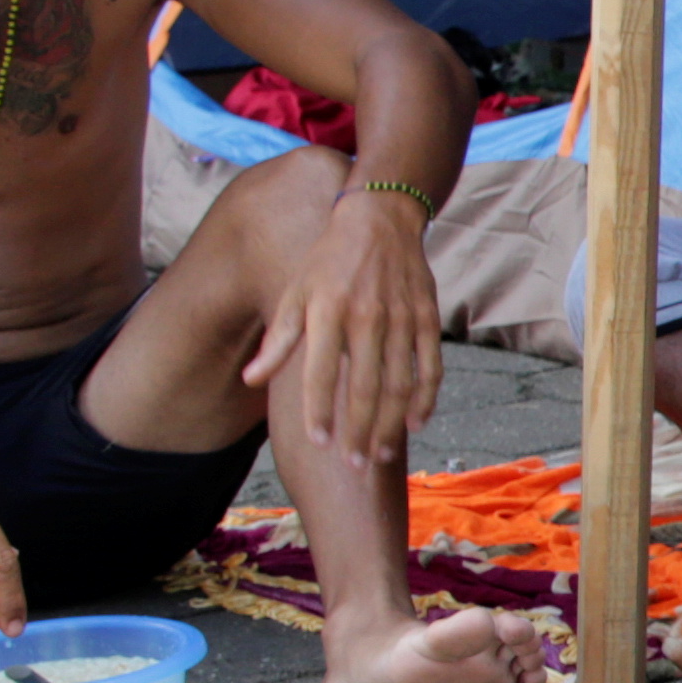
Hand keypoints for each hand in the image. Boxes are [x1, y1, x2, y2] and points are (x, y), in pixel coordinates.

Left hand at [247, 185, 439, 463]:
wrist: (380, 217)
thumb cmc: (329, 260)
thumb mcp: (295, 292)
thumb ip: (279, 340)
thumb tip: (252, 380)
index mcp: (328, 310)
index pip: (321, 372)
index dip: (319, 410)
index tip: (318, 443)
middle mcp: (365, 316)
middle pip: (363, 386)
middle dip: (357, 430)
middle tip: (352, 465)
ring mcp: (400, 317)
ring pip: (398, 383)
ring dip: (389, 424)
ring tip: (379, 456)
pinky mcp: (426, 316)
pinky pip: (430, 365)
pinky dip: (425, 397)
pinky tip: (416, 424)